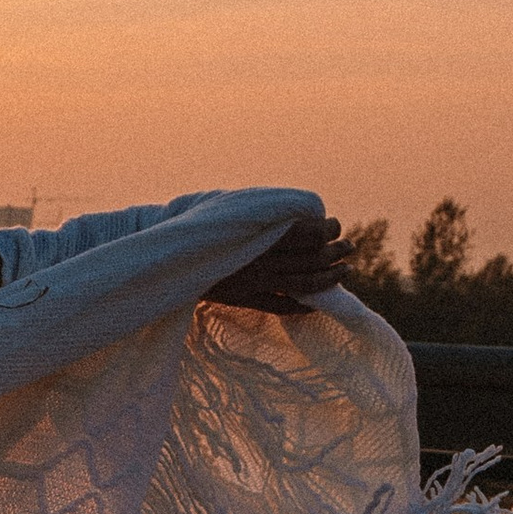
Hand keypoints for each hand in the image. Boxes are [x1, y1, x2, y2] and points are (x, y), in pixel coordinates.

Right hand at [206, 213, 343, 317]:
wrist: (163, 256)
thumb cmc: (195, 224)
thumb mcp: (226, 206)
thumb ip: (260, 209)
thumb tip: (299, 208)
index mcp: (255, 233)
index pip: (304, 233)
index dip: (325, 230)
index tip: (335, 225)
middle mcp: (258, 260)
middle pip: (308, 259)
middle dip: (334, 252)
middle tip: (350, 246)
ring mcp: (251, 282)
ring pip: (301, 284)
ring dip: (328, 278)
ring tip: (345, 270)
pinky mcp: (241, 299)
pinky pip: (280, 307)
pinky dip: (302, 306)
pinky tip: (315, 303)